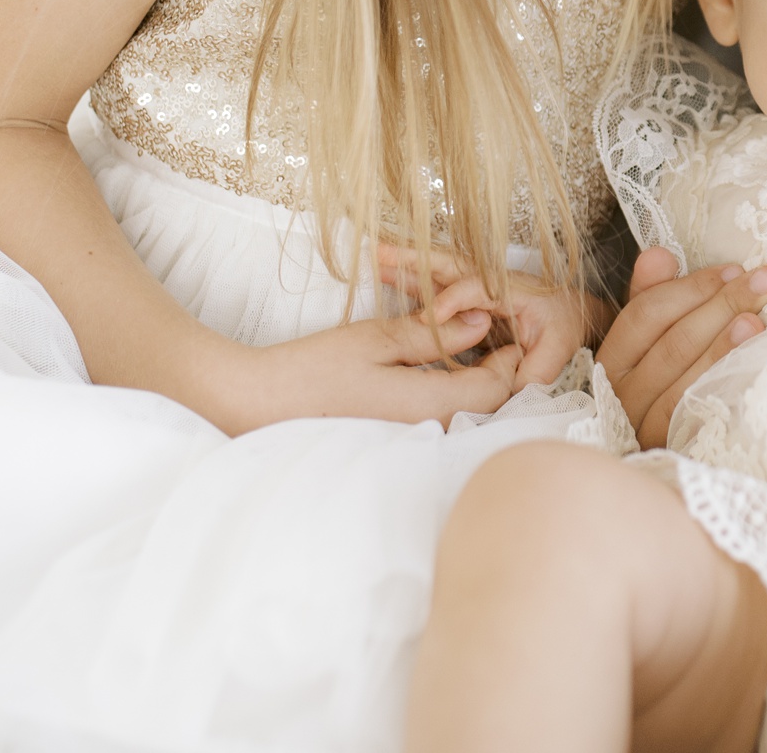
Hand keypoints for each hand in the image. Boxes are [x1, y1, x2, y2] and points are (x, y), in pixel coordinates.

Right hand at [207, 282, 526, 434]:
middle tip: (491, 336)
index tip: (505, 330)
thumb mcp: (377, 339)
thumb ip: (433, 334)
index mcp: (428, 406)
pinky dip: (446, 397)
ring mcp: (408, 443)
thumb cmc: (313, 369)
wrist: (257, 406)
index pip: (495, 388)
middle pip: (485, 407)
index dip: (508, 358)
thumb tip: (481, 322)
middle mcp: (425, 432)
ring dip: (472, 385)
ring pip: (462, 416)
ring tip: (463, 348)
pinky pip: (436, 422)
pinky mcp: (391, 444)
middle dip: (496, 373)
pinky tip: (430, 372)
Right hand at [375, 243, 600, 387]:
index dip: (455, 300)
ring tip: (375, 256)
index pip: (480, 289)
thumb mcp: (557, 351)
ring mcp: (476, 288)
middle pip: (451, 267)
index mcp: (515, 292)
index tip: (430, 316)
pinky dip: (412, 281)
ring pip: (438, 274)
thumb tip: (511, 388)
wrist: (570, 313)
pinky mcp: (467, 299)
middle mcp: (491, 283)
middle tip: (381, 252)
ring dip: (407, 266)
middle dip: (416, 261)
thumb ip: (535, 370)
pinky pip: (435, 287)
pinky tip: (386, 275)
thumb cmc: (563, 327)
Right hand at [596, 247, 766, 448]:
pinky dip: (719, 386)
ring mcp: (641, 427)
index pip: (644, 315)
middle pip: (671, 344)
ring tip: (756, 319)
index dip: (690, 288)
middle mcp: (620, 394)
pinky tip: (749, 367)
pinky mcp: (667, 450)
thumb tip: (660, 255)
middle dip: (721, 306)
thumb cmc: (663, 378)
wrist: (661, 461)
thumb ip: (654, 294)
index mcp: (612, 359)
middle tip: (765, 281)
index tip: (734, 270)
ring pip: (680, 382)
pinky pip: (691, 416)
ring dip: (722, 346)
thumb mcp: (651, 335)